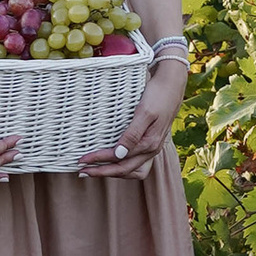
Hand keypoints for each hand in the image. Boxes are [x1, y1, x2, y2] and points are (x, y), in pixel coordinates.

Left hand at [79, 61, 184, 180]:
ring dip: (113, 172)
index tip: (82, 160)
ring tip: (96, 170)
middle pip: (124, 169)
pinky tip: (113, 161)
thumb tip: (119, 155)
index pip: (119, 159)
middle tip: (82, 171)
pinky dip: (123, 165)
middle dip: (102, 171)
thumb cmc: (158, 95)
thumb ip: (133, 135)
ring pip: (132, 170)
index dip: (99, 161)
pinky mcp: (151, 142)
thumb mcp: (144, 112)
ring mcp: (152, 147)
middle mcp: (152, 149)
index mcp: (149, 143)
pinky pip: (136, 162)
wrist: (173, 84)